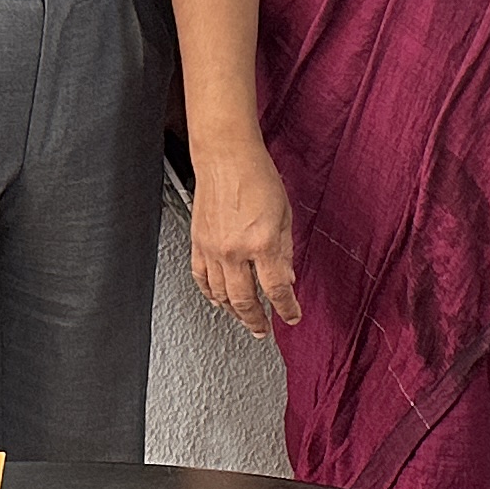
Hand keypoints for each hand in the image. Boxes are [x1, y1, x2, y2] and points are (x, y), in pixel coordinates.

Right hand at [188, 126, 300, 338]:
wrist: (226, 158)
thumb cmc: (258, 177)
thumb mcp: (285, 215)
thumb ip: (286, 251)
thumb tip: (287, 278)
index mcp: (262, 242)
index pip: (275, 289)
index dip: (286, 309)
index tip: (291, 316)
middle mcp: (235, 250)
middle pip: (245, 301)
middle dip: (256, 321)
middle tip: (263, 330)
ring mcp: (212, 249)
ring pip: (220, 295)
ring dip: (234, 312)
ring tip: (245, 318)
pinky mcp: (198, 243)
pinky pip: (200, 278)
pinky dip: (209, 293)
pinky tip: (217, 299)